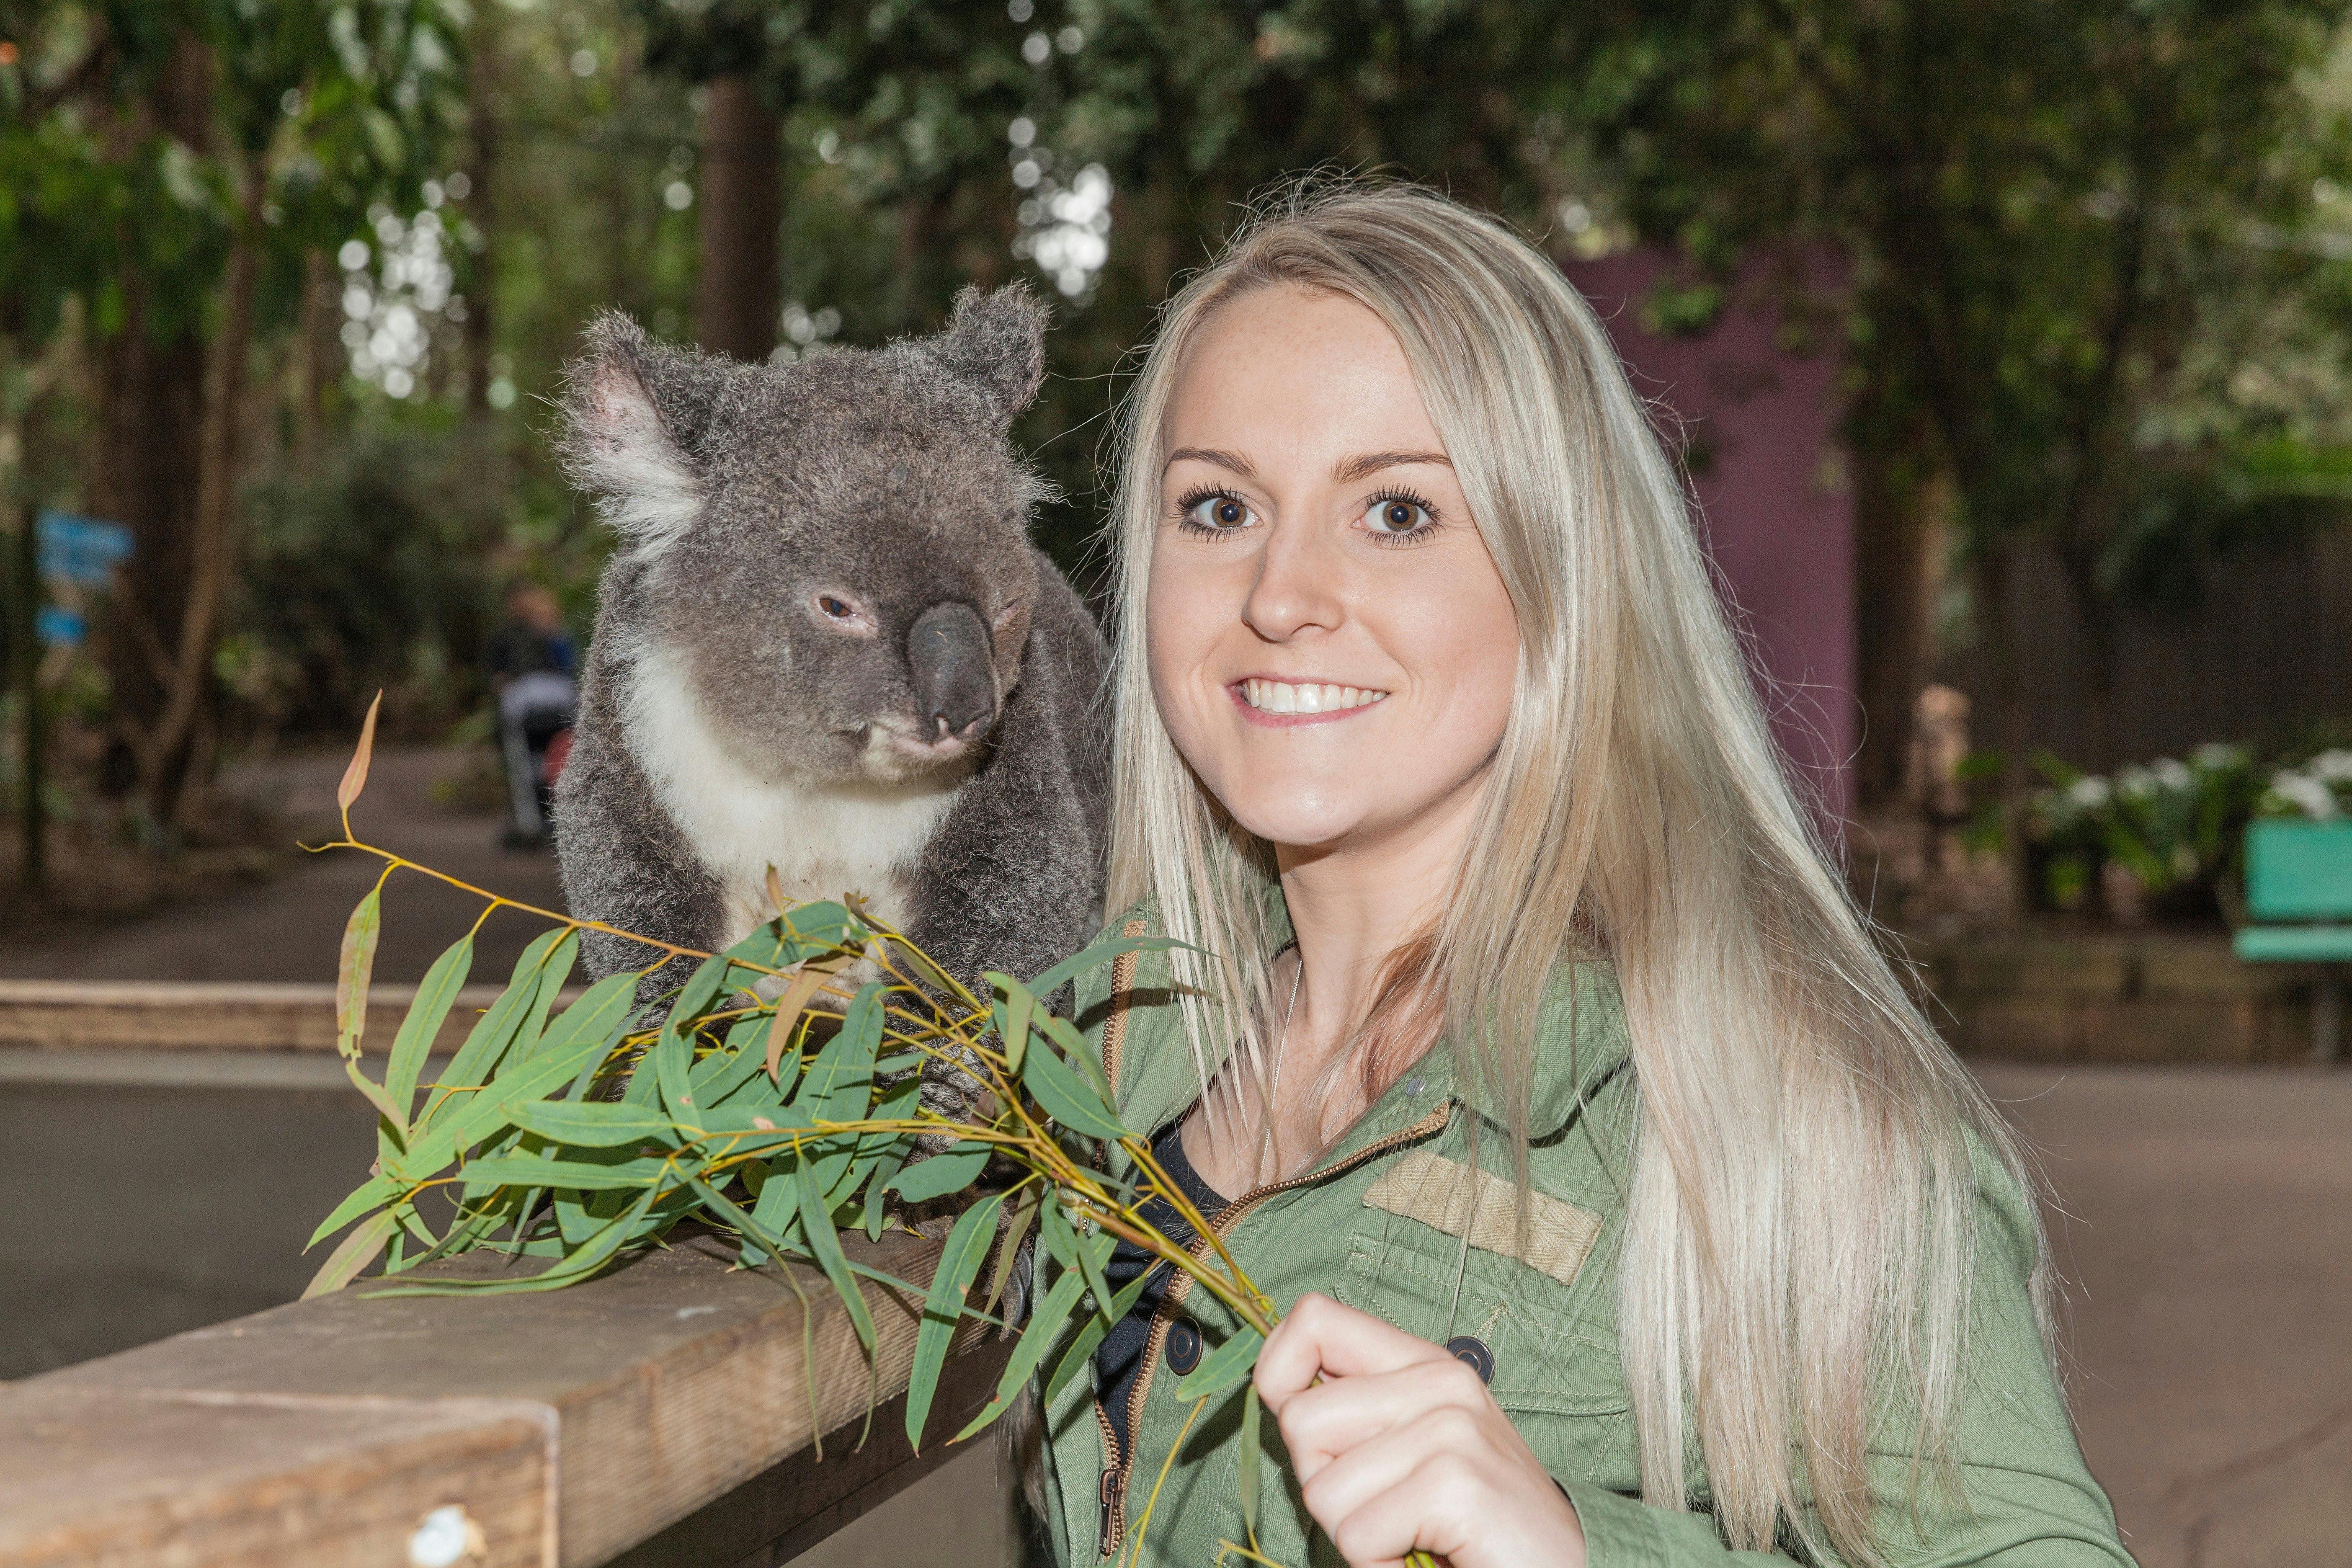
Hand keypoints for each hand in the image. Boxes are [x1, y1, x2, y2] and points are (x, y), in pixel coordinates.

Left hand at [1253, 1293, 1586, 1567]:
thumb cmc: (1473, 1523)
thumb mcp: (1413, 1448)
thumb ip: (1356, 1413)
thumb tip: (1279, 1394)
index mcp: (1422, 1364)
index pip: (1313, 1320)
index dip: (1277, 1373)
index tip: (1301, 1430)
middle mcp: (1439, 1382)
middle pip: (1301, 1419)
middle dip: (1322, 1482)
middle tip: (1382, 1508)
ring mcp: (1450, 1429)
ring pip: (1322, 1488)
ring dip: (1353, 1533)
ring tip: (1408, 1534)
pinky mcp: (1455, 1483)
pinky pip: (1356, 1534)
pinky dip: (1376, 1565)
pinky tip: (1424, 1555)